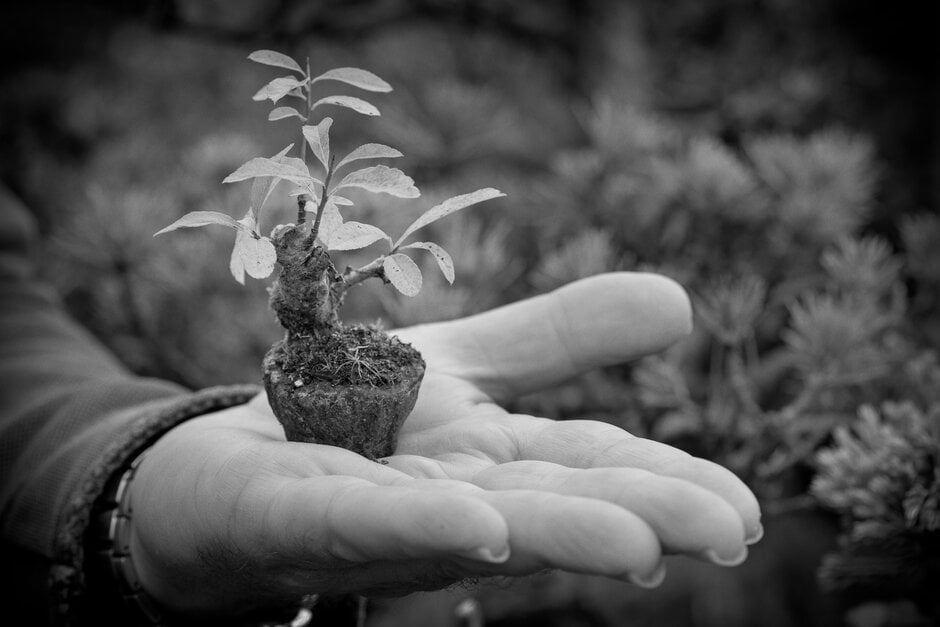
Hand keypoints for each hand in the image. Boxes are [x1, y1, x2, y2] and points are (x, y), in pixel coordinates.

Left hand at [128, 273, 761, 622]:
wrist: (227, 471)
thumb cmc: (359, 420)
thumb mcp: (469, 366)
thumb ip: (560, 340)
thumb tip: (681, 302)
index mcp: (490, 461)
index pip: (586, 467)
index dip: (664, 483)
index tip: (744, 511)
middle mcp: (446, 498)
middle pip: (546, 500)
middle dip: (636, 513)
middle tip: (729, 530)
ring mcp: (372, 513)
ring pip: (468, 522)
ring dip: (552, 533)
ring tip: (640, 542)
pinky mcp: (294, 513)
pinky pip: (356, 517)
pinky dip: (420, 524)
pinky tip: (480, 526)